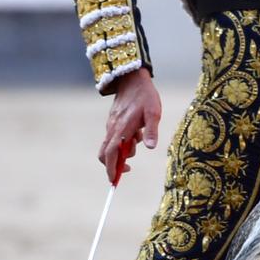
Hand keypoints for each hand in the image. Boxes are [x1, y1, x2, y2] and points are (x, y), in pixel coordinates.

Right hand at [98, 68, 161, 182]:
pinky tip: (136, 134)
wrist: (131, 78)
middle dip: (114, 166)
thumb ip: (152, 131)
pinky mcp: (112, 121)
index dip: (112, 169)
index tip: (114, 181)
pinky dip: (122, 143)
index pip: (113, 154)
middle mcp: (113, 129)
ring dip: (122, 152)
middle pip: (106, 154)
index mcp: (122, 129)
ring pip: (110, 146)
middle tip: (127, 170)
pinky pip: (114, 138)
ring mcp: (111, 125)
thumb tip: (151, 148)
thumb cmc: (145, 96)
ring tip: (138, 141)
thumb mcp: (154, 113)